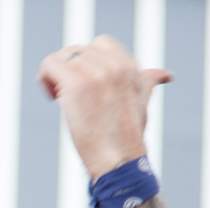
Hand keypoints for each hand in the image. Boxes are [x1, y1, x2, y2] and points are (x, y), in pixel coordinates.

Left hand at [37, 35, 170, 178]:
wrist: (120, 161)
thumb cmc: (129, 138)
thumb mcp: (141, 103)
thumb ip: (147, 82)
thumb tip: (164, 75)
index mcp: (129, 65)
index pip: (99, 44)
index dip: (87, 64)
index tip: (87, 89)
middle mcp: (113, 64)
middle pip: (76, 51)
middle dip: (70, 72)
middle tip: (72, 99)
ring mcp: (95, 72)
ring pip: (61, 58)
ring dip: (56, 79)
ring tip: (62, 100)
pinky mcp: (76, 83)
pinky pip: (48, 65)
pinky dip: (44, 79)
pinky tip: (53, 98)